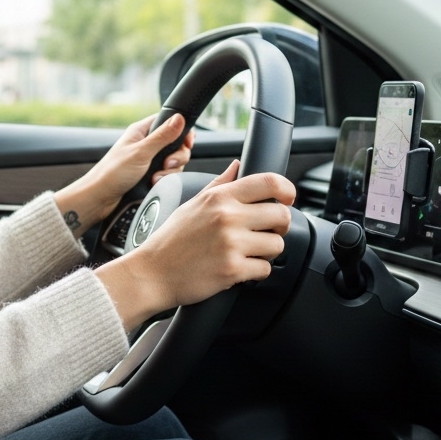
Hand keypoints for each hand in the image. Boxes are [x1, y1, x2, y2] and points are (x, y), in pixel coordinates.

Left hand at [54, 113, 194, 235]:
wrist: (100, 198)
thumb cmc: (112, 173)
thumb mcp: (141, 152)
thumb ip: (162, 136)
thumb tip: (179, 118)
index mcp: (142, 131)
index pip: (169, 122)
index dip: (181, 131)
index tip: (187, 142)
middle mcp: (146, 144)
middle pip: (176, 144)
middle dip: (177, 156)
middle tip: (167, 164)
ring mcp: (149, 160)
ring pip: (174, 161)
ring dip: (170, 171)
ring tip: (156, 177)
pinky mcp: (149, 175)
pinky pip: (167, 174)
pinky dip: (164, 179)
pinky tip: (154, 183)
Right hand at [95, 162, 295, 328]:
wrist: (152, 273)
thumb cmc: (171, 240)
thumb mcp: (192, 203)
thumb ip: (220, 184)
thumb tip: (237, 166)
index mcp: (219, 197)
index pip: (270, 182)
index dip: (287, 190)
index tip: (288, 199)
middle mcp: (227, 217)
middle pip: (281, 215)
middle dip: (278, 226)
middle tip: (265, 232)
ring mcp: (231, 243)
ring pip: (277, 245)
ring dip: (267, 251)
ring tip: (247, 252)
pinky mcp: (232, 269)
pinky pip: (265, 269)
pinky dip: (256, 272)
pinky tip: (239, 268)